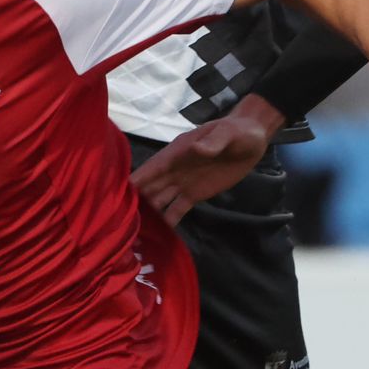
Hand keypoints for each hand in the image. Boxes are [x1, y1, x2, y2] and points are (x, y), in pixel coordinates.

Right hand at [132, 96, 278, 225]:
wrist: (252, 141)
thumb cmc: (237, 132)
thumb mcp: (228, 134)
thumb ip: (213, 142)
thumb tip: (197, 149)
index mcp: (178, 152)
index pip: (153, 167)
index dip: (137, 179)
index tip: (117, 193)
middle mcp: (174, 169)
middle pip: (150, 187)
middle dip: (135, 201)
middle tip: (119, 222)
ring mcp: (182, 183)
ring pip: (159, 200)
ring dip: (147, 214)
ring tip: (133, 234)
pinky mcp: (194, 195)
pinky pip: (177, 209)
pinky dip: (167, 221)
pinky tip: (157, 237)